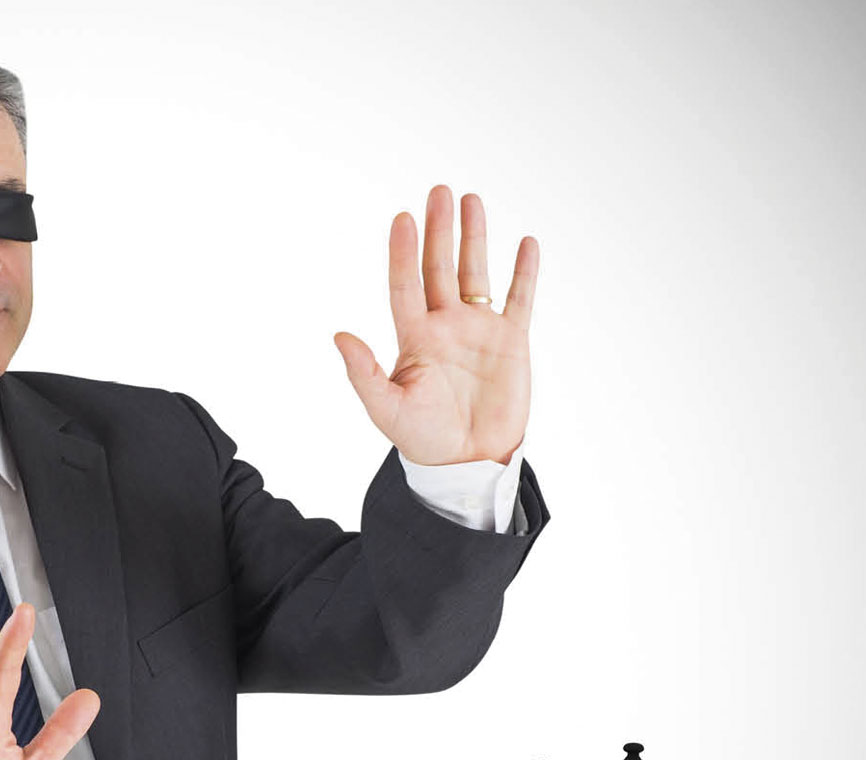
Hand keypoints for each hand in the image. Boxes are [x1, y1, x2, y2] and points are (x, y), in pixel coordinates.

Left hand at [333, 184, 537, 466]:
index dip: (403, 253)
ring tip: (471, 200)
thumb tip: (339, 335)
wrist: (467, 462)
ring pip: (477, 273)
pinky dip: (524, 272)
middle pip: (440, 267)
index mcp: (413, 337)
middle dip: (439, 230)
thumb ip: (363, 372)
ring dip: (475, 237)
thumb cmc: (422, 438)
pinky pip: (519, 299)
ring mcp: (478, 330)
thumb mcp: (386, 409)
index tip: (401, 219)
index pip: (405, 285)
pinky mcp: (511, 342)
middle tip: (438, 191)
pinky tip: (526, 243)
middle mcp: (444, 325)